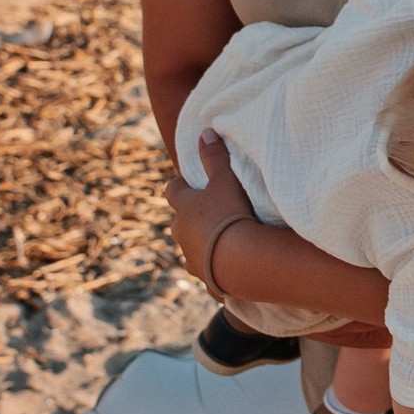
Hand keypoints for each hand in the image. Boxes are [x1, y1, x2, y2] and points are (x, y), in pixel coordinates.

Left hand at [166, 131, 253, 289]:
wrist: (240, 260)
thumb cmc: (230, 214)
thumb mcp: (226, 180)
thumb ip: (215, 157)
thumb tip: (205, 132)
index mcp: (184, 209)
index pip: (173, 192)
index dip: (180, 186)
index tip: (187, 182)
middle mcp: (182, 235)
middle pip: (178, 224)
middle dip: (189, 220)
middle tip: (207, 215)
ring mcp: (192, 260)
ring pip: (190, 252)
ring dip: (201, 247)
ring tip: (220, 245)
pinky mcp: (208, 281)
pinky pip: (209, 277)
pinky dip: (216, 273)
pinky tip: (228, 274)